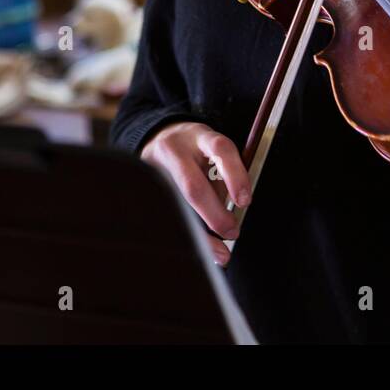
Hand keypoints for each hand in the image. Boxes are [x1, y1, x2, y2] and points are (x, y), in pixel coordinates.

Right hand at [141, 121, 250, 267]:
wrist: (160, 137)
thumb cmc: (197, 151)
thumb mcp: (213, 152)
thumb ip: (223, 180)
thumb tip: (229, 224)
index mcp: (200, 136)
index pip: (220, 149)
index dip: (235, 175)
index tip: (245, 202)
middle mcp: (175, 149)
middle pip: (193, 186)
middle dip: (215, 216)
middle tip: (232, 233)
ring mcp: (155, 167)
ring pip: (175, 206)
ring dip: (200, 234)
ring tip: (220, 253)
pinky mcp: (144, 185)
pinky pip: (164, 215)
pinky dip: (182, 234)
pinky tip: (195, 247)